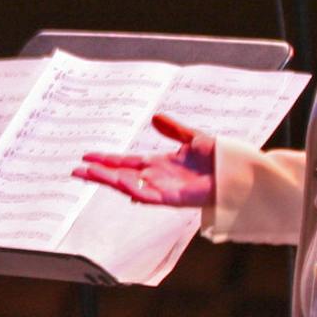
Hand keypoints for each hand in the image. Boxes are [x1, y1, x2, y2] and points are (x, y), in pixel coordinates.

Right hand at [72, 114, 215, 206]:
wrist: (240, 173)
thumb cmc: (221, 159)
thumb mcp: (193, 138)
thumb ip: (174, 129)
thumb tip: (155, 118)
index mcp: (160, 165)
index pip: (127, 162)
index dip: (107, 159)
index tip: (87, 156)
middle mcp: (158, 178)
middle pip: (121, 176)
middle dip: (98, 174)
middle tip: (76, 171)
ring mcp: (164, 190)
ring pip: (129, 187)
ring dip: (108, 181)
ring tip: (88, 174)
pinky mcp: (174, 199)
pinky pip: (147, 195)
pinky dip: (131, 188)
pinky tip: (117, 181)